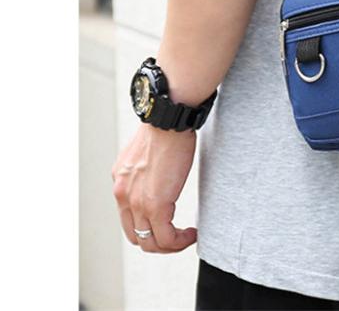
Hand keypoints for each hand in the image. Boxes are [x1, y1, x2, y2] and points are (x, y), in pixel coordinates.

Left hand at [111, 124, 197, 252]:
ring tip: (186, 237)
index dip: (149, 225)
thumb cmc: (165, 127)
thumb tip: (158, 173)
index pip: (129, 217)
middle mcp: (123, 195)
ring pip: (150, 242)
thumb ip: (145, 168)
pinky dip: (179, 242)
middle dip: (158, 241)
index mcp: (120, 182)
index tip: (168, 222)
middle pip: (136, 235)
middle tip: (177, 236)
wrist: (168, 119)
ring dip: (170, 245)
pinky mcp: (155, 205)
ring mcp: (137, 202)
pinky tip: (191, 234)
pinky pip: (165, 238)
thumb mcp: (145, 152)